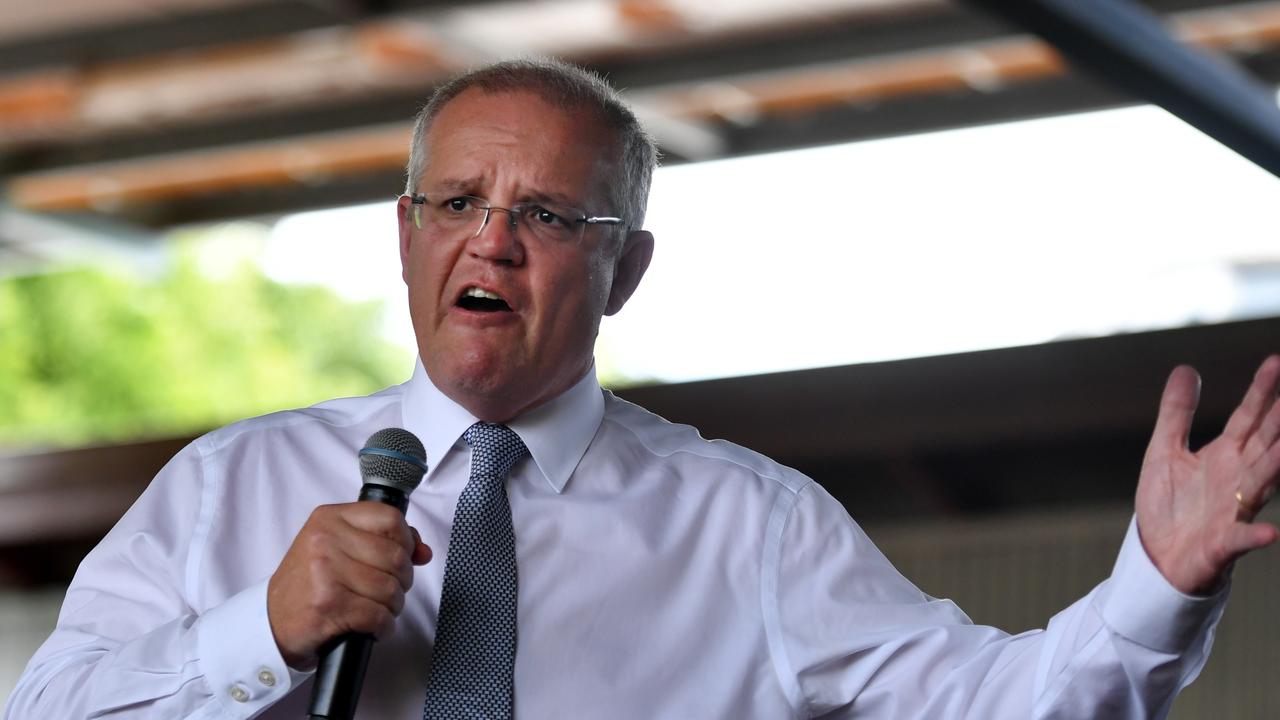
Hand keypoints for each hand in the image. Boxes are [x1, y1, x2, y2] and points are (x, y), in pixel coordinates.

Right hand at [267, 503, 431, 669]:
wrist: (270, 622)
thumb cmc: (308, 584)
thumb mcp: (337, 548)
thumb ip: (382, 541)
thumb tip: (423, 552)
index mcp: (329, 518)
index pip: (390, 518)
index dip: (406, 541)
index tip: (403, 557)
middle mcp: (325, 540)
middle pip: (396, 556)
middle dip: (402, 580)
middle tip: (388, 591)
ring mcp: (325, 573)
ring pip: (390, 588)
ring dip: (392, 606)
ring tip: (377, 609)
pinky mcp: (329, 606)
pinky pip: (378, 616)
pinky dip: (383, 627)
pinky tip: (372, 627)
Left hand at [1136, 356, 1279, 595]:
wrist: (1159, 555)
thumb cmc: (1170, 504)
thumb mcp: (1165, 451)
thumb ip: (1177, 413)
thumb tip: (1186, 369)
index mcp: (1225, 456)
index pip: (1249, 418)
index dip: (1261, 391)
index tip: (1275, 361)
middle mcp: (1238, 479)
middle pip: (1264, 443)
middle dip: (1279, 420)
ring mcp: (1234, 509)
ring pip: (1261, 483)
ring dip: (1276, 465)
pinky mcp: (1222, 543)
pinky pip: (1241, 539)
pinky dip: (1254, 535)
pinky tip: (1269, 533)